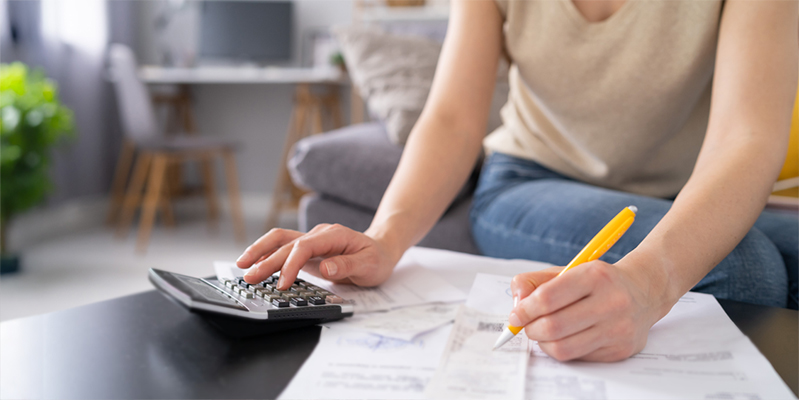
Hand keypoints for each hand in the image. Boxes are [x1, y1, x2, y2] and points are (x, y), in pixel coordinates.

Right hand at [235, 224, 399, 289]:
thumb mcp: (369, 265)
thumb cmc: (376, 258)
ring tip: (241, 266)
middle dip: (266, 260)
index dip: (290, 264)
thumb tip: (326, 267)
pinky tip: (254, 264)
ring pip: (279, 240)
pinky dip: (266, 254)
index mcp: (332, 235)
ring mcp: (311, 240)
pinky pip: (283, 248)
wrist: (380, 250)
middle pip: (286, 243)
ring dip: (259, 251)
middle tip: (249, 277)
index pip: (304, 247)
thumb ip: (348, 265)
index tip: (282, 284)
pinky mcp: (307, 249)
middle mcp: (318, 234)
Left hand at [508, 260, 668, 361]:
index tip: (516, 315)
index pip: (548, 298)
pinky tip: (565, 337)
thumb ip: (535, 281)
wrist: (644, 292)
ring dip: (543, 343)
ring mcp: (618, 329)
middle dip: (530, 329)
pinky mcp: (620, 350)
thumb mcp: (568, 270)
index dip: (524, 310)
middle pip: (553, 327)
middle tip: (526, 326)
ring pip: (563, 348)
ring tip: (542, 333)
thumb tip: (517, 303)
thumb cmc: (598, 282)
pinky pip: (577, 357)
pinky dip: (562, 349)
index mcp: (595, 276)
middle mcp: (611, 302)